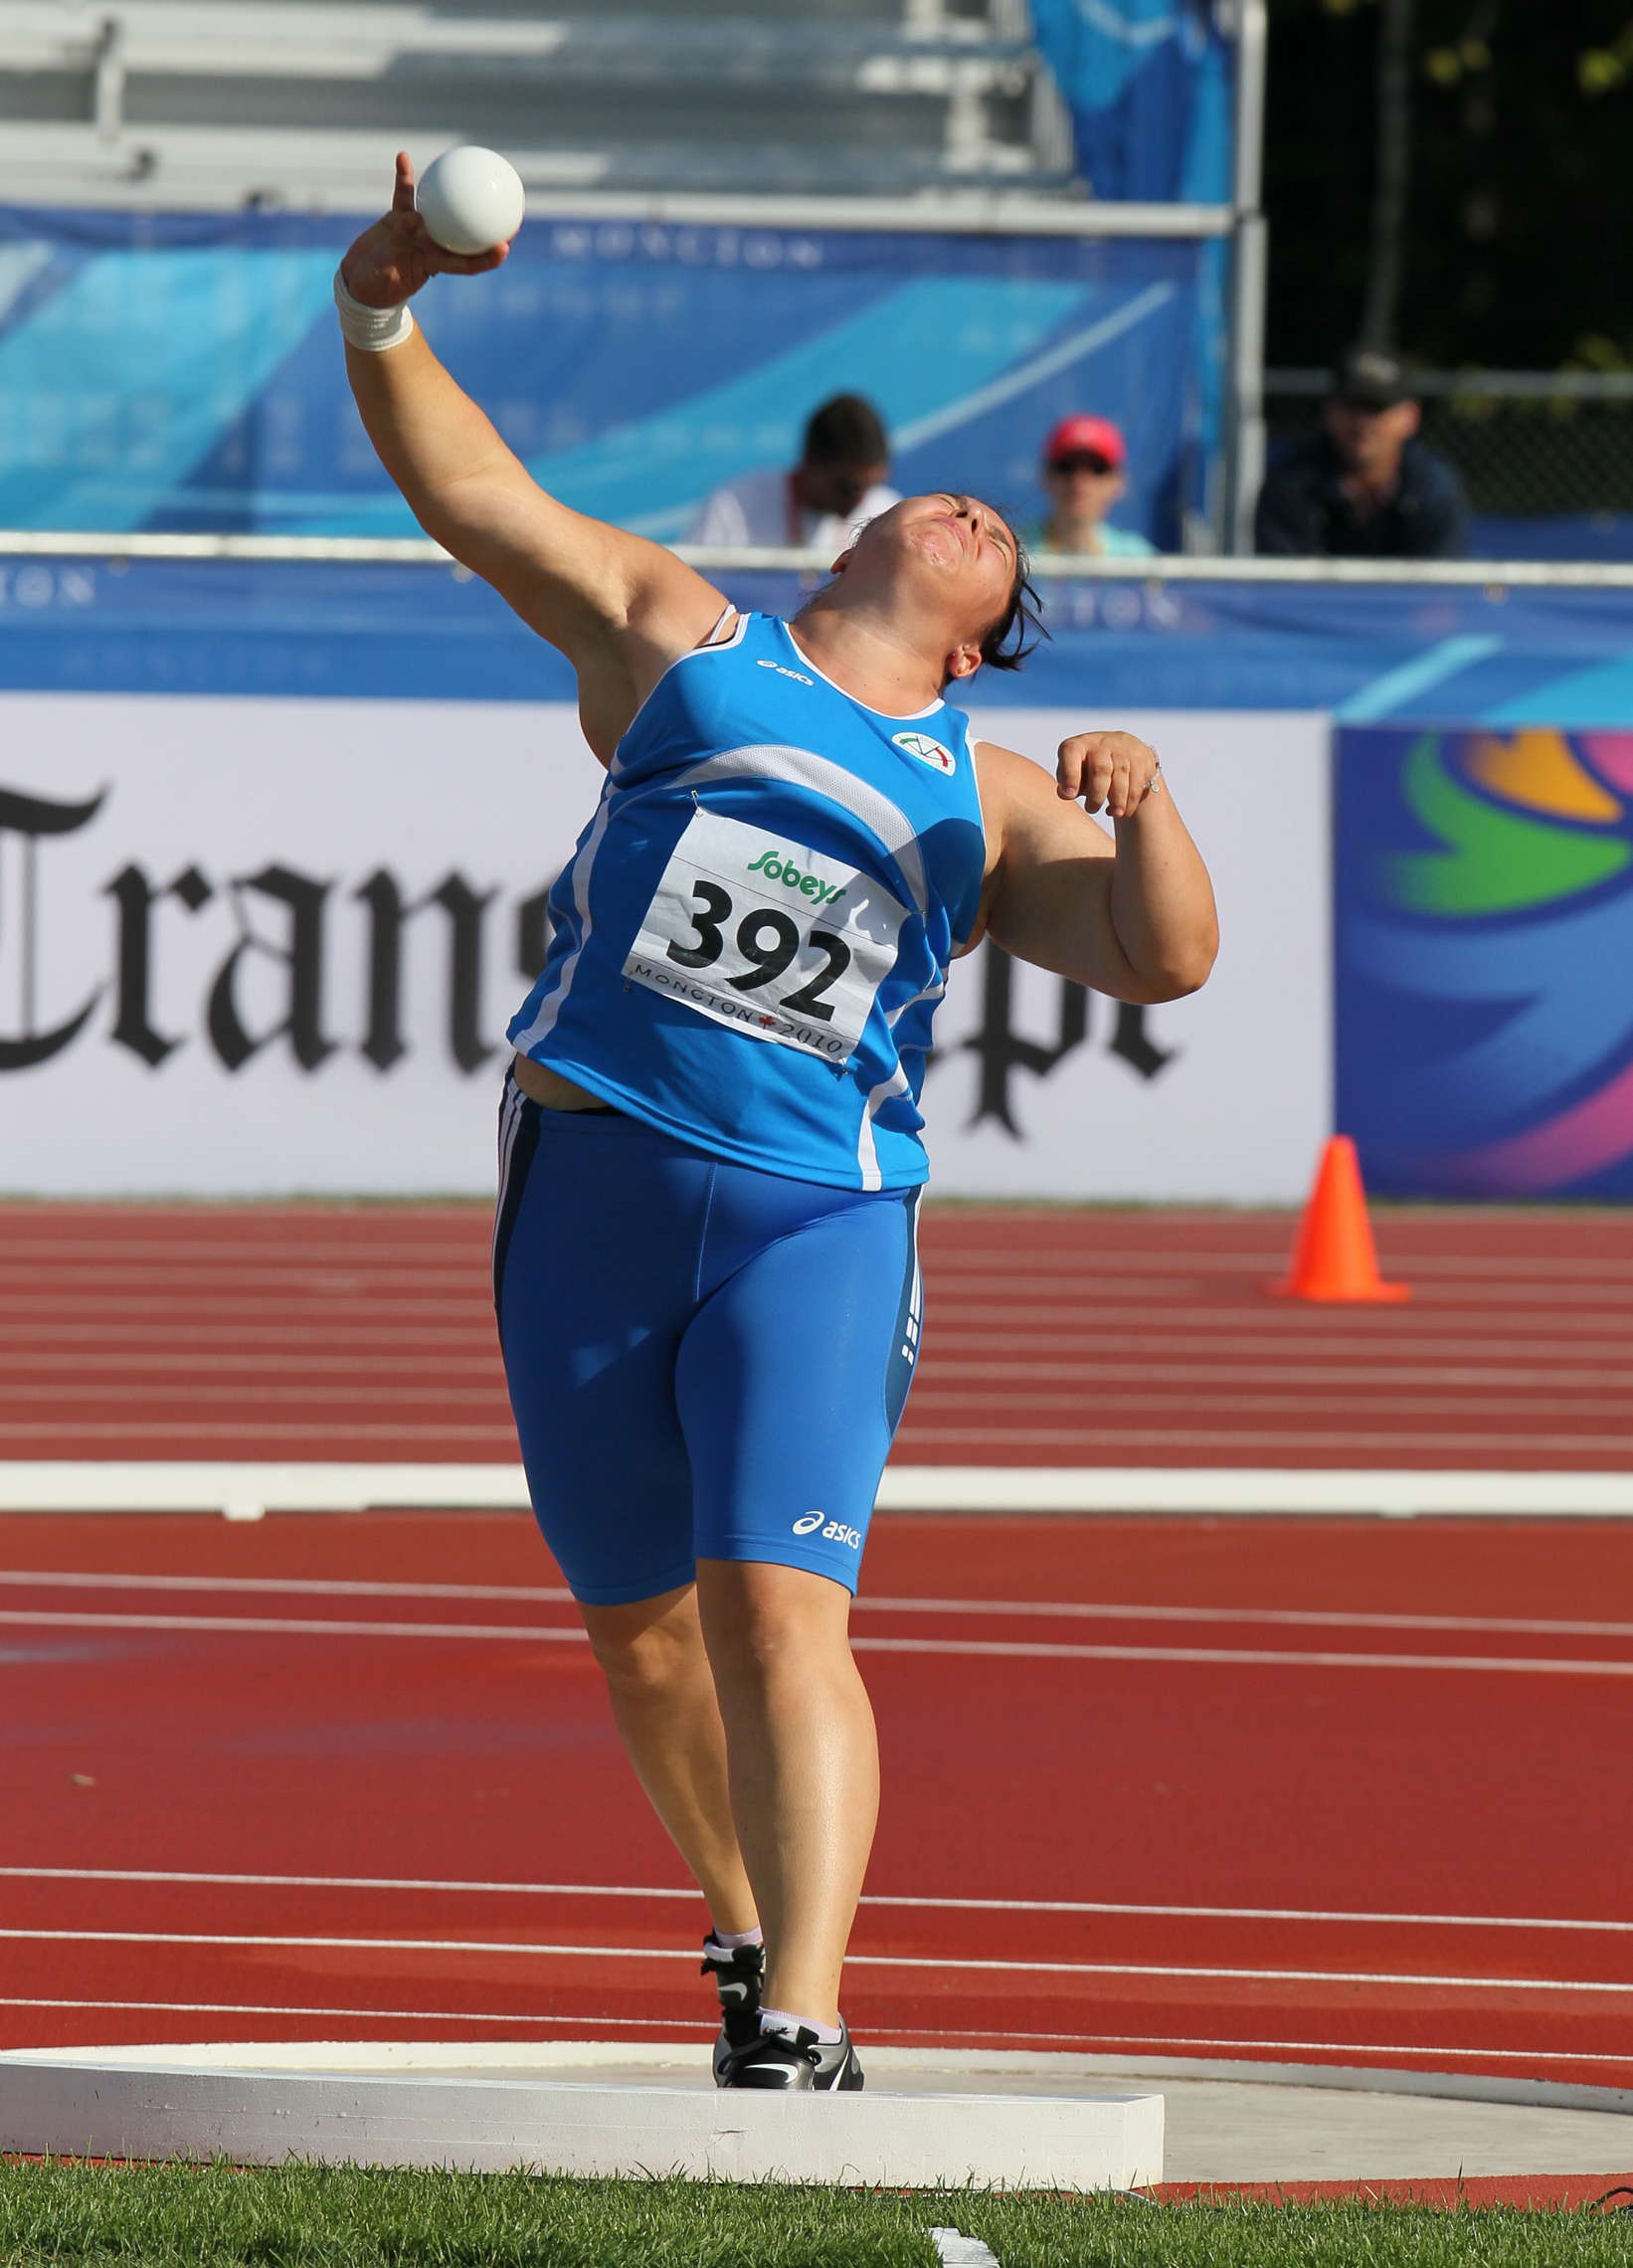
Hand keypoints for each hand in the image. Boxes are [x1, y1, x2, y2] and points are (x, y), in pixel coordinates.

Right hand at [338, 151, 512, 306]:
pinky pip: (402, 194)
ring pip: (438, 207)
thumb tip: (415, 221)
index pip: (467, 263)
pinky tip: (402, 156)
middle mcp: (430, 246)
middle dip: (486, 224)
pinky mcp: (397, 218)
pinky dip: (403, 177)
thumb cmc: (376, 288)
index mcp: (433, 265)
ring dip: (452, 191)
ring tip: (464, 169)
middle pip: (464, 234)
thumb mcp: (389, 276)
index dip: (487, 258)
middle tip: (506, 206)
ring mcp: (416, 230)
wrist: (359, 281)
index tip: (505, 248)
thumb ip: (403, 246)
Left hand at [1055, 730, 1161, 819]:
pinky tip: (1123, 811)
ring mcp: (1121, 748)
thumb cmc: (1087, 769)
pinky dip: (1130, 801)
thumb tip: (1066, 793)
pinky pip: (1136, 781)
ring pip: (1121, 775)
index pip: (1071, 753)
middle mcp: (1098, 743)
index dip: (1070, 775)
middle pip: (1100, 769)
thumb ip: (1067, 784)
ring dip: (1117, 800)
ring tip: (1112, 813)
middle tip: (1092, 809)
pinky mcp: (1139, 757)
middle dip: (1097, 794)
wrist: (1121, 750)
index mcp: (1076, 746)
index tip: (1069, 795)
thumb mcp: (1073, 774)